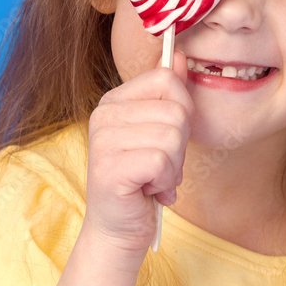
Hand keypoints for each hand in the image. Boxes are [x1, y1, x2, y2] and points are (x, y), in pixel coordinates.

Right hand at [82, 49, 192, 259]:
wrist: (119, 229)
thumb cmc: (142, 181)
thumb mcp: (160, 132)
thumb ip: (169, 95)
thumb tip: (180, 56)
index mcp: (115, 100)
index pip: (167, 80)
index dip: (182, 112)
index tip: (167, 140)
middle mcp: (104, 114)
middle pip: (176, 109)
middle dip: (180, 145)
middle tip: (160, 167)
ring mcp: (103, 139)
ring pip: (172, 136)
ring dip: (173, 167)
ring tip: (153, 179)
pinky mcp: (109, 167)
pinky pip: (161, 161)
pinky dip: (165, 182)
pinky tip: (148, 190)